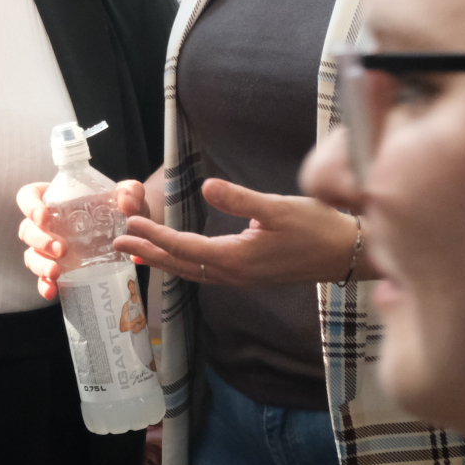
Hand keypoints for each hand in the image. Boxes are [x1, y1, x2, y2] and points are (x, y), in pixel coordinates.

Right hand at [16, 178, 149, 299]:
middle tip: (62, 249)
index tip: (43, 216)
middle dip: (40, 240)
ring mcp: (49, 248)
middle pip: (27, 230)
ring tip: (55, 272)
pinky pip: (43, 277)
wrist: (132, 235)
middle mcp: (47, 224)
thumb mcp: (129, 196)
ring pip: (31, 255)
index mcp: (55, 199)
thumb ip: (131, 192)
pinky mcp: (58, 268)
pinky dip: (43, 284)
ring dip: (39, 264)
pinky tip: (51, 291)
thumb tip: (127, 204)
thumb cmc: (121, 210)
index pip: (28, 196)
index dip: (29, 205)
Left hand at [113, 178, 366, 286]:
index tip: (129, 226)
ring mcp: (241, 277)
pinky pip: (204, 272)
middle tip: (117, 243)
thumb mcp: (278, 208)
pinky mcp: (248, 274)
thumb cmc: (317, 227)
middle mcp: (233, 274)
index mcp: (236, 259)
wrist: (348, 253)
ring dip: (162, 259)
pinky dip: (182, 263)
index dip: (155, 237)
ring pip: (191, 271)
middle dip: (148, 253)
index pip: (184, 248)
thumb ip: (240, 199)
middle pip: (180, 265)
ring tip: (136, 250)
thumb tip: (208, 187)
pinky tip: (175, 256)